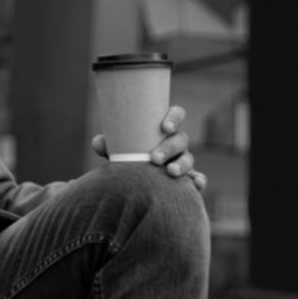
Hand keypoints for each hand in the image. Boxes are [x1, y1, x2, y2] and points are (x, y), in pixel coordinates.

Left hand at [91, 105, 207, 191]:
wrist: (134, 181)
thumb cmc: (129, 155)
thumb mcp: (118, 149)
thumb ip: (108, 145)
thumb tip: (98, 142)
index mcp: (162, 129)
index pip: (176, 114)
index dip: (174, 118)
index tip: (164, 127)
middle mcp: (176, 143)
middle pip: (181, 139)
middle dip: (169, 148)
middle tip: (155, 158)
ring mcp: (184, 160)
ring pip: (189, 159)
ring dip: (182, 164)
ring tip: (170, 172)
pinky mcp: (188, 179)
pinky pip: (198, 178)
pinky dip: (199, 181)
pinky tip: (195, 184)